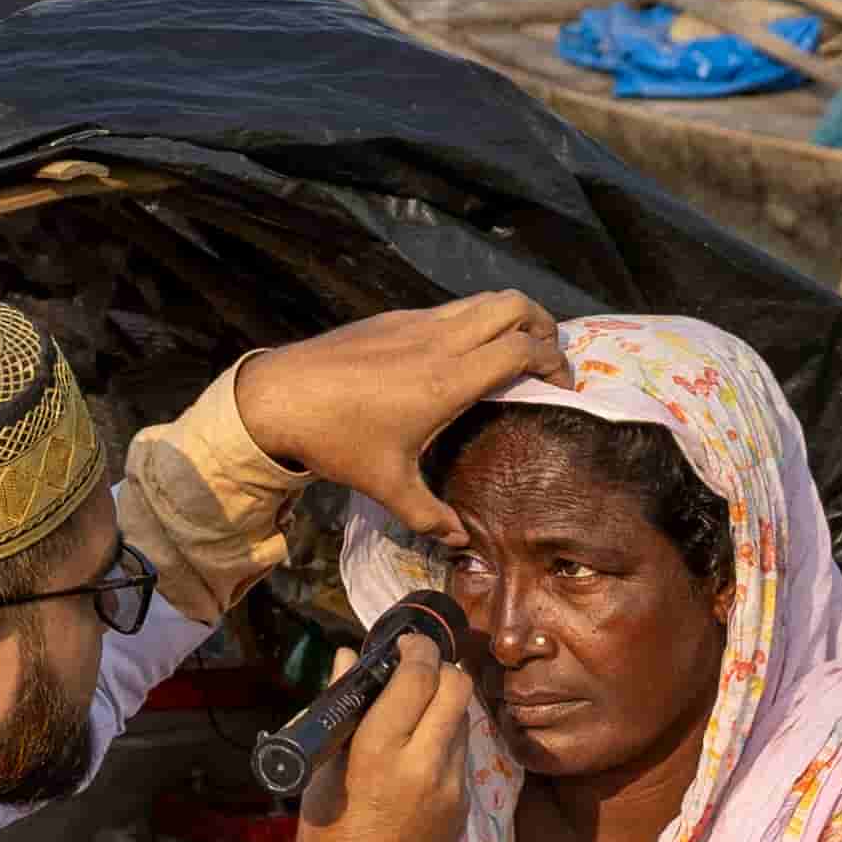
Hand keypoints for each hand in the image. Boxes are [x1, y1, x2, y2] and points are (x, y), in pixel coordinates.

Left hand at [246, 293, 567, 521]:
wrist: (275, 396)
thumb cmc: (336, 441)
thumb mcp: (386, 486)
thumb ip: (430, 515)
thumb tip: (461, 542)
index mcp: (449, 378)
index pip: (523, 348)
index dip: (556, 361)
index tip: (565, 385)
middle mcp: (439, 340)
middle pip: (514, 305)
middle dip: (544, 325)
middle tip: (549, 358)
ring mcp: (414, 321)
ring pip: (481, 300)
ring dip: (510, 316)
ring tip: (515, 350)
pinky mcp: (391, 317)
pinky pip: (448, 308)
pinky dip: (472, 319)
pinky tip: (461, 353)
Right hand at [302, 618, 483, 841]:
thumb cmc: (326, 834)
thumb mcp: (324, 768)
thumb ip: (342, 707)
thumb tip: (347, 657)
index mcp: (382, 750)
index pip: (418, 677)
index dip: (417, 650)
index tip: (407, 644)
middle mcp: (427, 763)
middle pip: (457, 689)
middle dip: (442, 669)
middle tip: (421, 669)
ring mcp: (453, 788)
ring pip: (464, 722)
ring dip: (445, 707)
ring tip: (417, 713)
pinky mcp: (464, 809)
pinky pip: (463, 759)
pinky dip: (446, 744)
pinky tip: (421, 755)